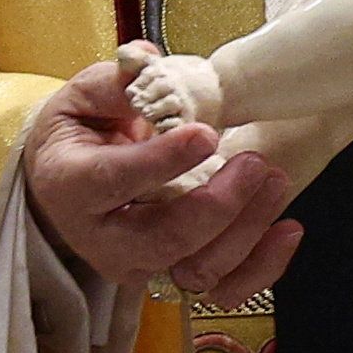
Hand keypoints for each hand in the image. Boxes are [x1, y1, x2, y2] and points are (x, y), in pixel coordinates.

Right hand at [25, 58, 302, 303]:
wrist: (65, 184)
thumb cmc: (78, 134)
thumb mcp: (80, 98)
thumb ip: (115, 83)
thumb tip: (149, 61)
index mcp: (74, 186)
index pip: (117, 181)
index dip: (163, 162)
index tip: (206, 134)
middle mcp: (104, 239)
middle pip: (166, 240)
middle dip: (218, 205)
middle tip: (254, 162)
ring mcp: (140, 266)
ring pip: (198, 271)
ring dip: (247, 231)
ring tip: (275, 181)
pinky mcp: (172, 277)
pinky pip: (222, 291)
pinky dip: (261, 268)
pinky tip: (287, 230)